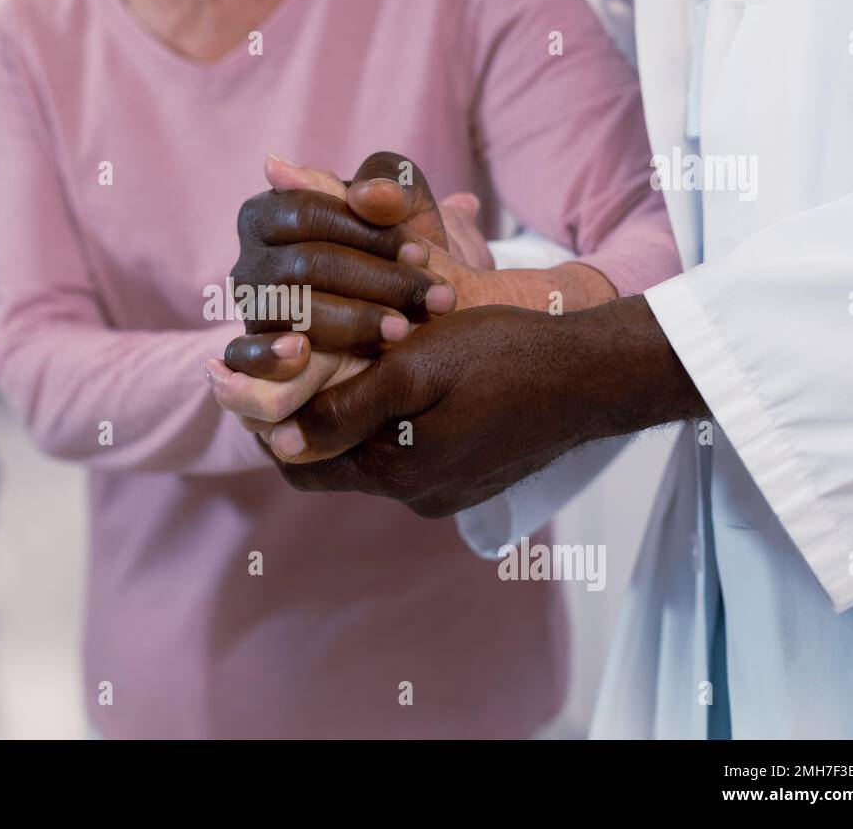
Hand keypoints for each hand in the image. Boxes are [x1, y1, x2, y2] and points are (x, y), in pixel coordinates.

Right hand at [210, 151, 470, 433]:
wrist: (409, 318)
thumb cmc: (399, 254)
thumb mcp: (407, 207)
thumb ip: (392, 185)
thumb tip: (366, 194)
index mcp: (270, 213)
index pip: (310, 214)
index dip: (369, 233)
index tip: (422, 254)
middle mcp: (250, 261)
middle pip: (307, 264)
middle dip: (378, 280)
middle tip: (436, 299)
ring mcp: (250, 310)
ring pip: (295, 310)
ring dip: (355, 321)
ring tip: (403, 330)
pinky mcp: (253, 357)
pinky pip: (246, 356)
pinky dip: (270, 355)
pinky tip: (303, 355)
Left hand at [262, 297, 706, 517]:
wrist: (595, 375)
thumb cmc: (506, 357)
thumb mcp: (415, 368)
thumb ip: (344, 410)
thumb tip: (275, 439)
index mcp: (397, 474)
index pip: (301, 466)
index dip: (270, 424)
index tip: (257, 377)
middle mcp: (417, 494)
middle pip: (335, 460)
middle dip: (310, 415)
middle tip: (299, 361)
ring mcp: (448, 489)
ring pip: (373, 453)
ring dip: (354, 413)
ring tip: (348, 359)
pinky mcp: (473, 475)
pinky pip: (411, 451)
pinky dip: (393, 419)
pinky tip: (400, 377)